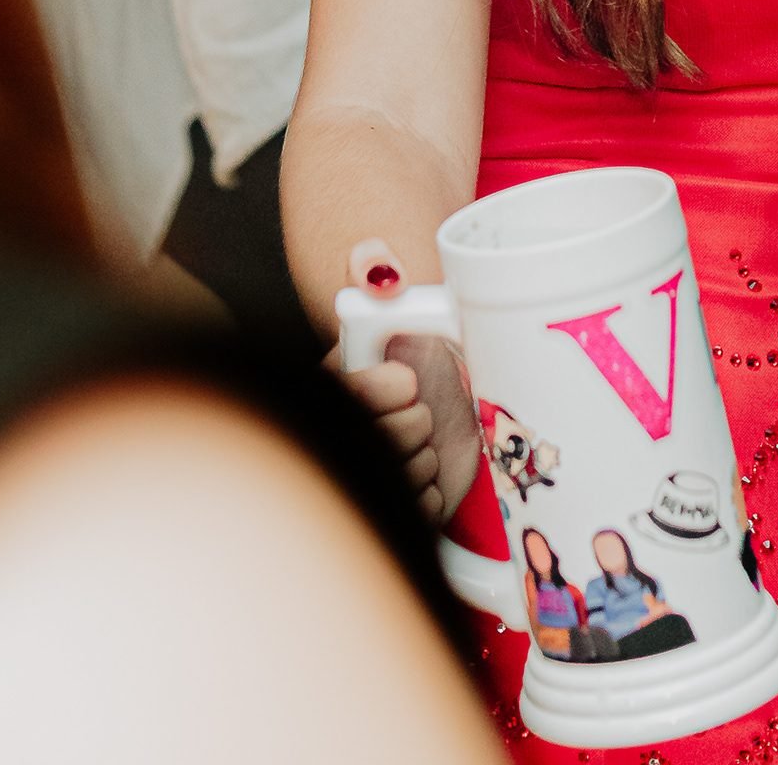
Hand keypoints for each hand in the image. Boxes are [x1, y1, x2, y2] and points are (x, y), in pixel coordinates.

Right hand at [334, 238, 479, 524]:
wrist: (450, 406)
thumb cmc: (420, 359)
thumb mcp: (400, 313)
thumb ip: (373, 272)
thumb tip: (374, 261)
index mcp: (327, 390)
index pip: (347, 397)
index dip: (379, 393)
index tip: (406, 379)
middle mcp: (338, 437)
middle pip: (380, 445)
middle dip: (412, 425)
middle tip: (419, 408)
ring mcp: (364, 480)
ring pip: (404, 481)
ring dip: (426, 458)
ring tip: (423, 439)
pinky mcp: (393, 517)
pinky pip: (423, 511)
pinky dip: (437, 491)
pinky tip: (429, 472)